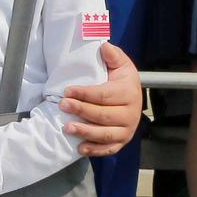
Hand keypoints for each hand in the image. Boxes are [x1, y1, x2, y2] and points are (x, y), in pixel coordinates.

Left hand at [61, 42, 142, 156]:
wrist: (132, 95)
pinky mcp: (121, 141)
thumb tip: (104, 46)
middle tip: (63, 105)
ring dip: (86, 132)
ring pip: (106, 134)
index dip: (85, 94)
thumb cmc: (121, 78)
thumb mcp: (120, 63)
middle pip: (103, 115)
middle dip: (81, 110)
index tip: (67, 91)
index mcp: (129, 92)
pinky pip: (109, 148)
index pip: (104, 95)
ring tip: (67, 128)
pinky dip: (95, 150)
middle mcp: (131, 114)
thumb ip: (113, 55)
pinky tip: (80, 148)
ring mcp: (127, 130)